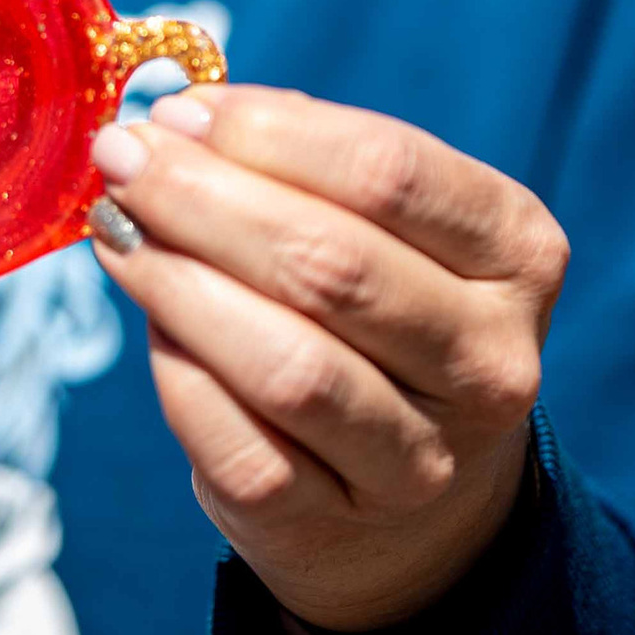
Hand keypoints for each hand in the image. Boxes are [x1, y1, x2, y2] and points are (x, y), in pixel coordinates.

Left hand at [86, 85, 565, 633]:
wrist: (413, 494)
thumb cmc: (378, 306)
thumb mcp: (382, 220)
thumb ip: (295, 158)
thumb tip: (180, 118)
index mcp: (517, 251)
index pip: (390, 172)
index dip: (268, 134)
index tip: (180, 111)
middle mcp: (490, 360)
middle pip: (332, 265)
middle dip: (204, 199)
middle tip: (122, 158)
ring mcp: (422, 458)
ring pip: (286, 365)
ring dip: (178, 283)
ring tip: (118, 230)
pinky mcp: (336, 523)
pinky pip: (238, 444)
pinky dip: (178, 370)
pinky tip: (149, 318)